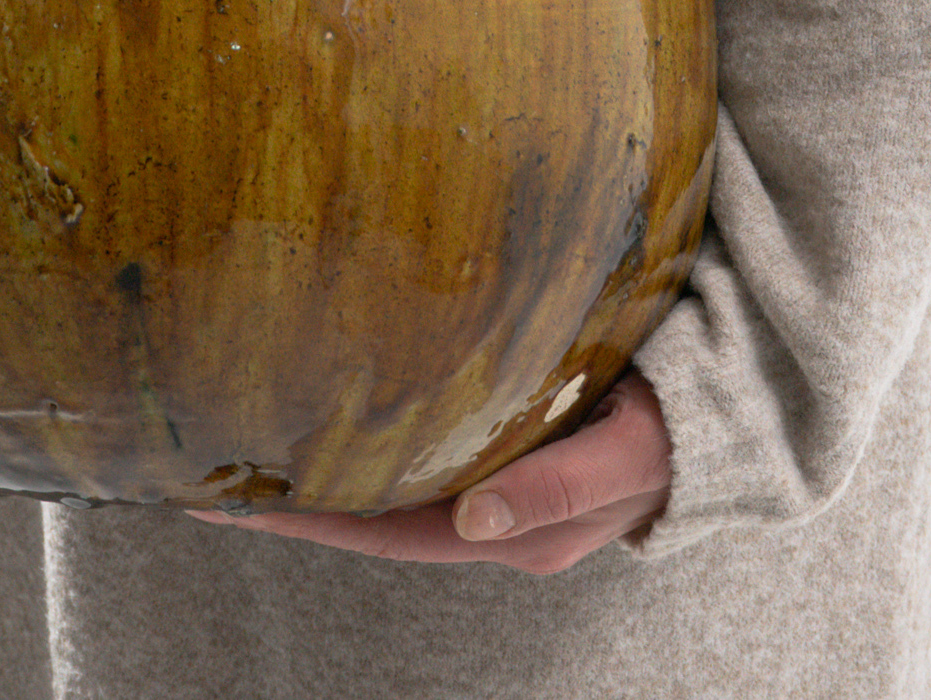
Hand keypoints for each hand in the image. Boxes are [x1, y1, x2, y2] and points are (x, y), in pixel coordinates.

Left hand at [186, 371, 671, 576]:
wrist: (729, 404)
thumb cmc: (678, 429)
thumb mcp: (628, 457)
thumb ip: (560, 488)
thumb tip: (476, 517)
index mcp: (509, 532)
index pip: (378, 531)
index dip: (299, 520)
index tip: (220, 503)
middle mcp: (488, 515)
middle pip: (366, 511)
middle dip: (287, 494)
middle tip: (200, 464)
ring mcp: (491, 480)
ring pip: (386, 478)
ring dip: (319, 461)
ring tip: (243, 431)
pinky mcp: (499, 438)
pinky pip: (416, 442)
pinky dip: (364, 428)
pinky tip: (326, 399)